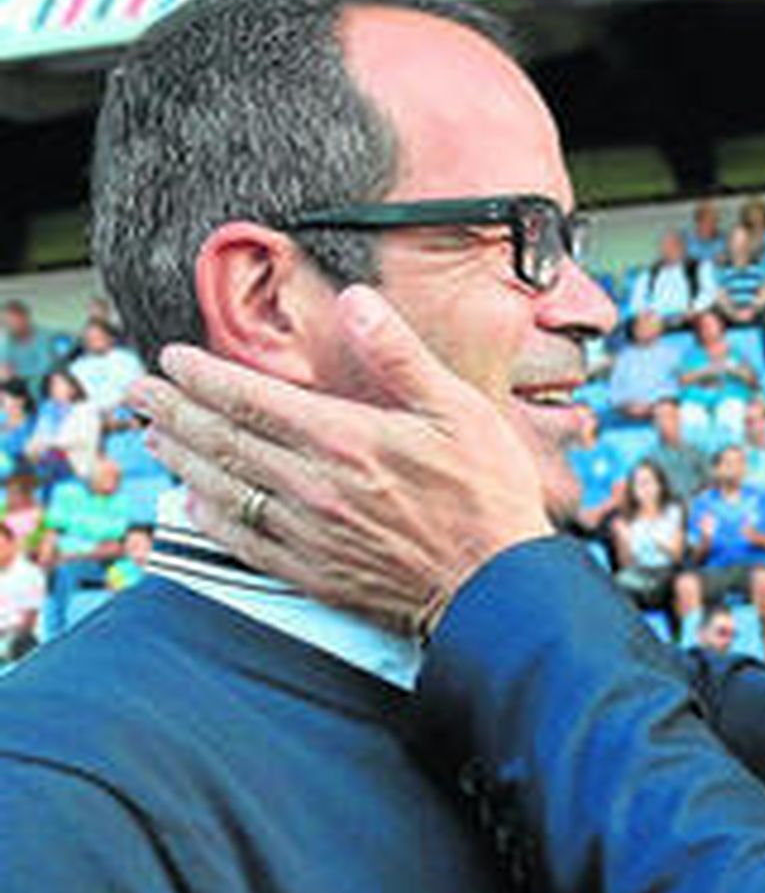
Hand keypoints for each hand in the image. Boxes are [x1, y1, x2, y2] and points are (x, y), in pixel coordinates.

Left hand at [134, 286, 553, 636]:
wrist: (496, 589)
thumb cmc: (489, 500)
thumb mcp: (461, 412)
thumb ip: (401, 356)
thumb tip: (359, 303)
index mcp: (345, 439)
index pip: (251, 398)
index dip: (203, 376)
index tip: (173, 359)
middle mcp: (315, 486)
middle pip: (223, 441)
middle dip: (174, 411)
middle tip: (139, 392)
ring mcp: (310, 533)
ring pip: (224, 489)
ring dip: (183, 458)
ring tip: (155, 437)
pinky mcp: (316, 573)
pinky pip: (245, 542)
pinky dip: (210, 519)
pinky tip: (193, 504)